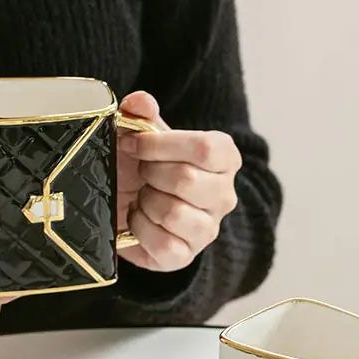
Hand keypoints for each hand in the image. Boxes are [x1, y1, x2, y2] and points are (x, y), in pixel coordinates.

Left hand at [116, 92, 240, 270]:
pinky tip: (138, 219)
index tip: (134, 144)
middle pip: (186, 180)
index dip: (160, 145)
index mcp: (224, 158)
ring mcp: (208, 229)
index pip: (205, 148)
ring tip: (142, 197)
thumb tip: (139, 103)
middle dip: (149, 173)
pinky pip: (163, 242)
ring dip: (146, 202)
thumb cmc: (145, 166)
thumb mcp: (144, 134)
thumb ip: (140, 113)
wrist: (134, 206)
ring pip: (174, 212)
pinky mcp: (187, 255)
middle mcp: (224, 195)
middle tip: (140, 173)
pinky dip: (140, 228)